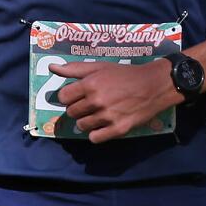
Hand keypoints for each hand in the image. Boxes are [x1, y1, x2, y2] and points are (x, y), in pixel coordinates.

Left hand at [49, 59, 181, 142]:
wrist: (154, 85)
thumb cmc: (125, 74)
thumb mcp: (100, 66)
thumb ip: (74, 69)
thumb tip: (52, 68)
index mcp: (90, 84)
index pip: (63, 97)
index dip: (69, 96)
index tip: (78, 95)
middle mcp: (97, 101)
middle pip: (71, 112)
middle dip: (78, 108)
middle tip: (90, 104)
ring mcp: (107, 116)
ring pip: (82, 126)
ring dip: (87, 121)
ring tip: (98, 113)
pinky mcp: (118, 129)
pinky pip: (95, 138)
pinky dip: (96, 133)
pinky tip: (103, 125)